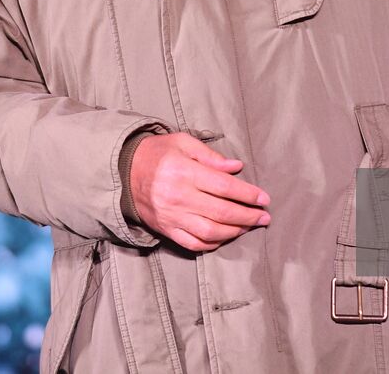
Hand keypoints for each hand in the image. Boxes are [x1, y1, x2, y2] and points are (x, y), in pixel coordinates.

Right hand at [128, 133, 270, 251]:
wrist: (124, 173)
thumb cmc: (158, 153)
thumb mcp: (183, 143)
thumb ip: (211, 156)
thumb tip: (237, 167)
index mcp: (184, 172)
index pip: (225, 187)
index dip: (248, 194)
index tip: (264, 198)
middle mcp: (179, 197)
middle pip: (222, 212)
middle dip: (248, 216)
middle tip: (264, 216)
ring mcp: (172, 217)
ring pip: (210, 232)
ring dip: (235, 232)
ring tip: (248, 226)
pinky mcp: (166, 230)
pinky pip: (193, 244)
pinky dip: (212, 244)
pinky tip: (225, 237)